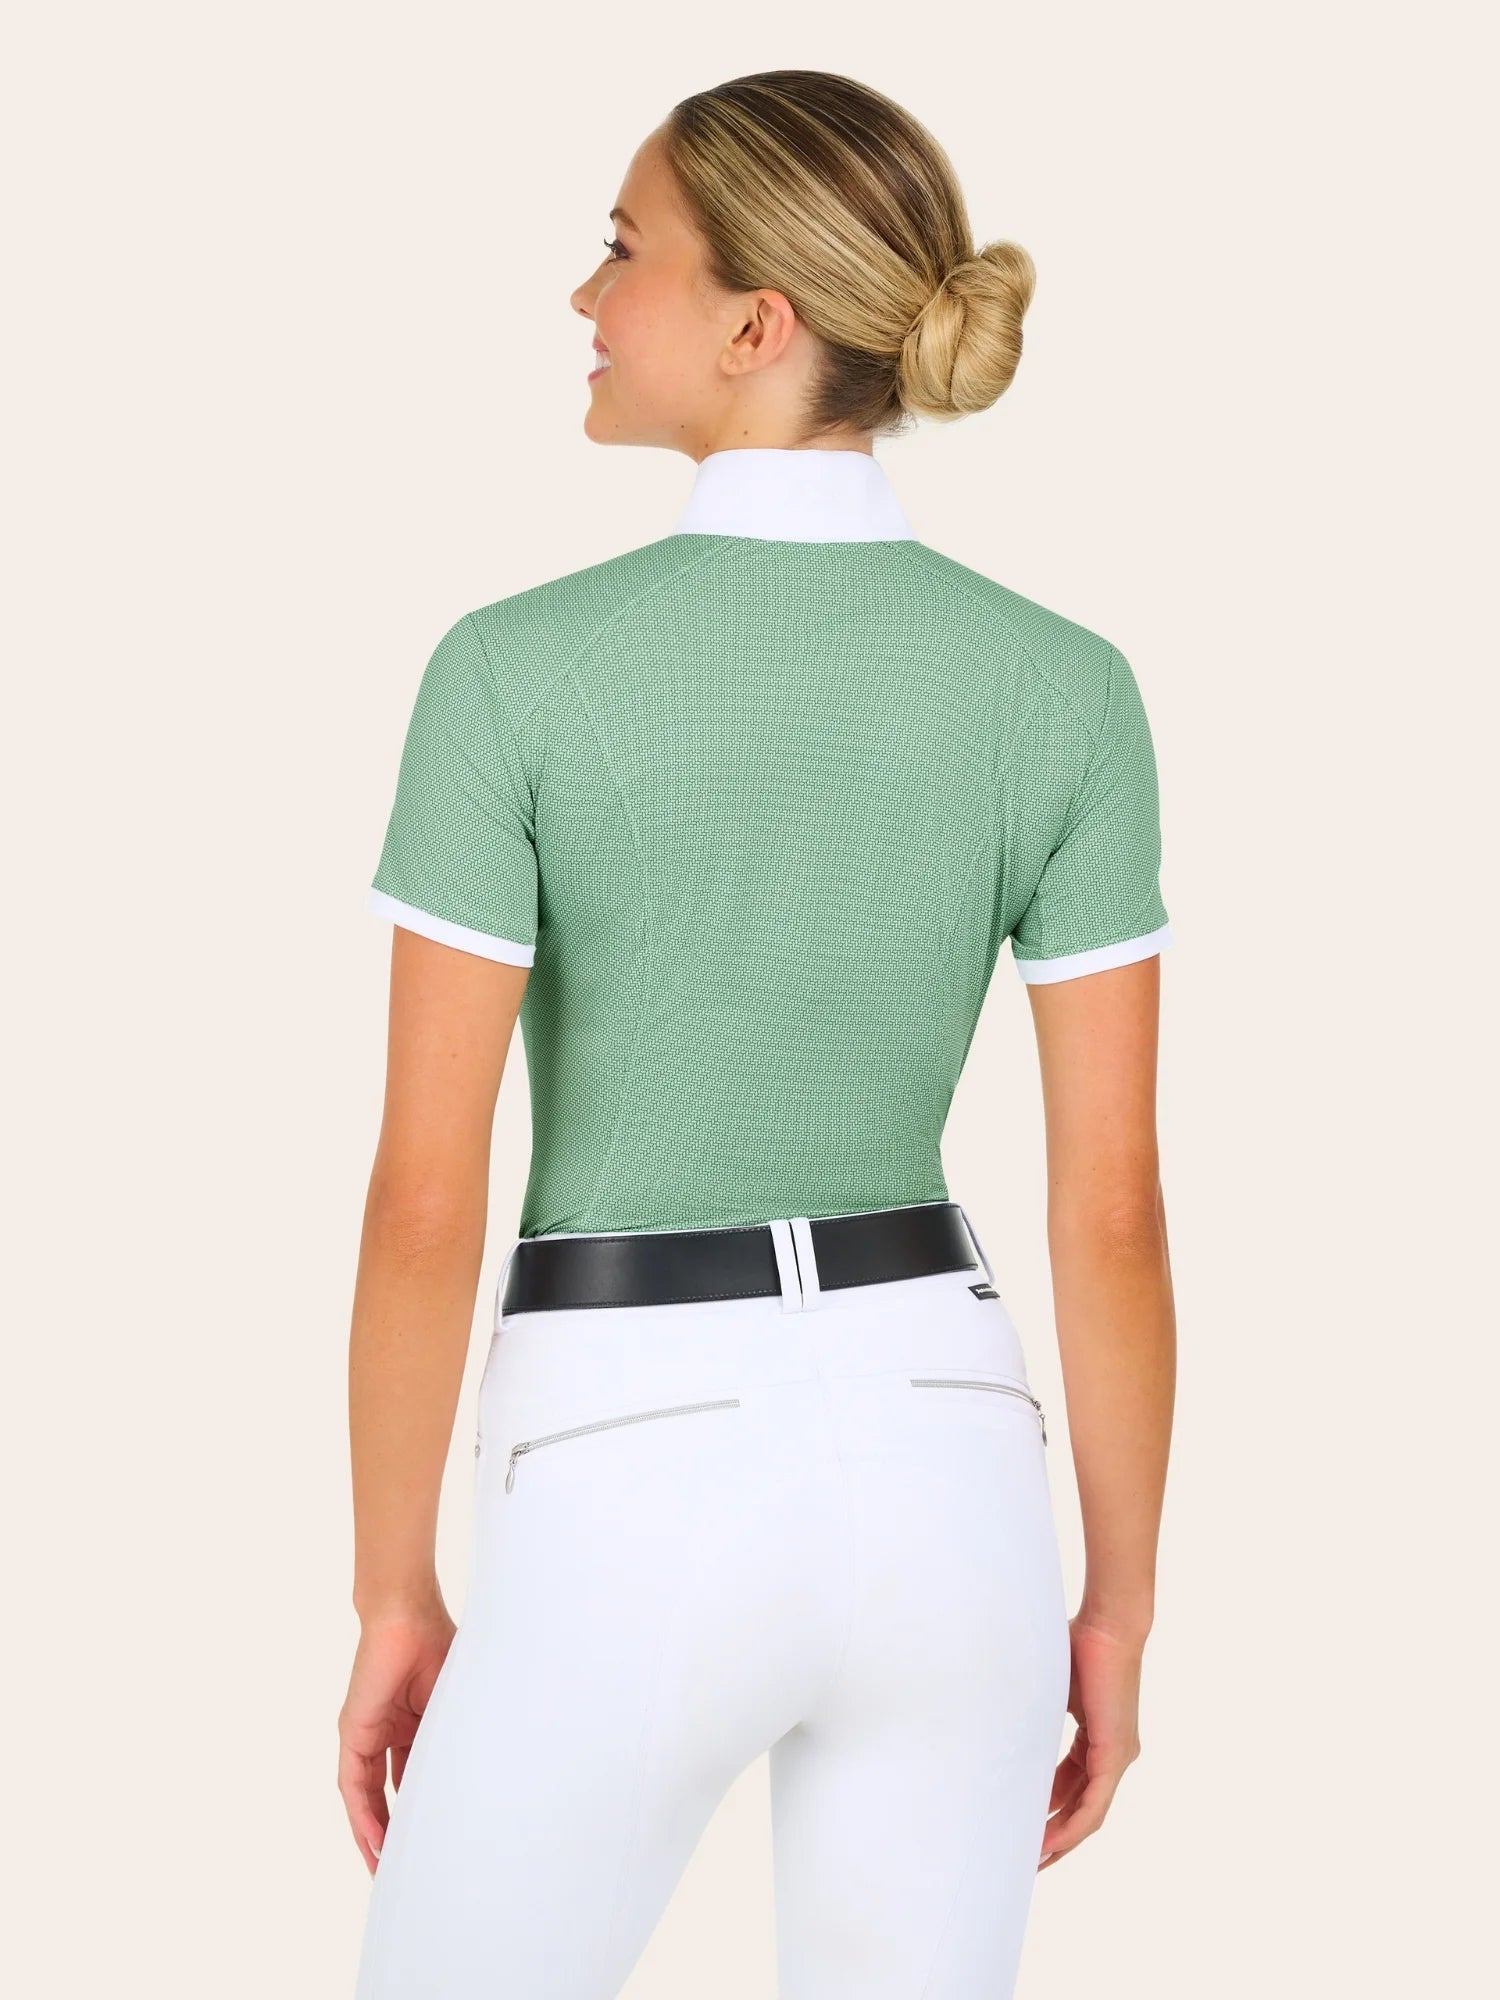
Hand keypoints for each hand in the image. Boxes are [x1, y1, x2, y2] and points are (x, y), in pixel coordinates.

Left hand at [338, 1603, 456, 1872]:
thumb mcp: (454, 1703)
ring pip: (366, 1797)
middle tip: (404, 1870)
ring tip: (384, 1868)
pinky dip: (363, 1815)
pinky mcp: (352, 1734)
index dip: (422, 1811)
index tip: (435, 1842)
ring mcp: (366, 1735)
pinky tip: (375, 1840)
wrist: (406, 1615)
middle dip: (394, 1832)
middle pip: (388, 1795)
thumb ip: (458, 1734)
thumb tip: (489, 1770)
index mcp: (413, 1724)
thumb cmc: (437, 1644)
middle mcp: (386, 1734)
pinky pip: (354, 1785)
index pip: (414, 1779)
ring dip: (374, 1834)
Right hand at [1038, 1614, 1143, 1868]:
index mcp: (1097, 1737)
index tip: (1021, 1821)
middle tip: (1026, 1858)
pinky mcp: (1116, 1756)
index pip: (1072, 1784)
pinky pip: (1094, 1806)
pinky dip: (1072, 1827)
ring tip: (1033, 1861)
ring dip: (1061, 1840)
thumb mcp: (1051, 1691)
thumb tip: (998, 1722)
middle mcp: (1112, 1754)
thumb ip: (1035, 1714)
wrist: (1107, 1627)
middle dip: (1054, 1835)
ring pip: (1088, 1814)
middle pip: (1081, 1807)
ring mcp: (1117, 1758)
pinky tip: (1050, 1842)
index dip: (1047, 1806)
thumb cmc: (1077, 1645)